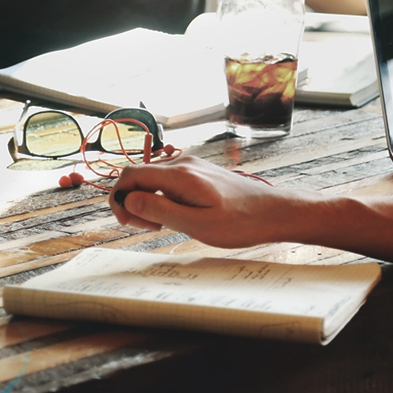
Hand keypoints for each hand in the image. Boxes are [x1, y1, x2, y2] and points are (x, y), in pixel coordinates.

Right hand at [108, 154, 283, 247]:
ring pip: (152, 180)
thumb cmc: (240, 222)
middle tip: (150, 228)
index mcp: (179, 175)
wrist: (274, 211)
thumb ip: (160, 210)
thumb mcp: (197, 224)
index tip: (128, 223)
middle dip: (133, 203)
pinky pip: (167, 182)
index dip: (119, 199)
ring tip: (165, 225)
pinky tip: (177, 216)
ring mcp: (190, 167)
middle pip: (138, 177)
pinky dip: (162, 199)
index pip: (130, 176)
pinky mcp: (197, 173)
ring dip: (148, 202)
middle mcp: (182, 164)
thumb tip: (128, 200)